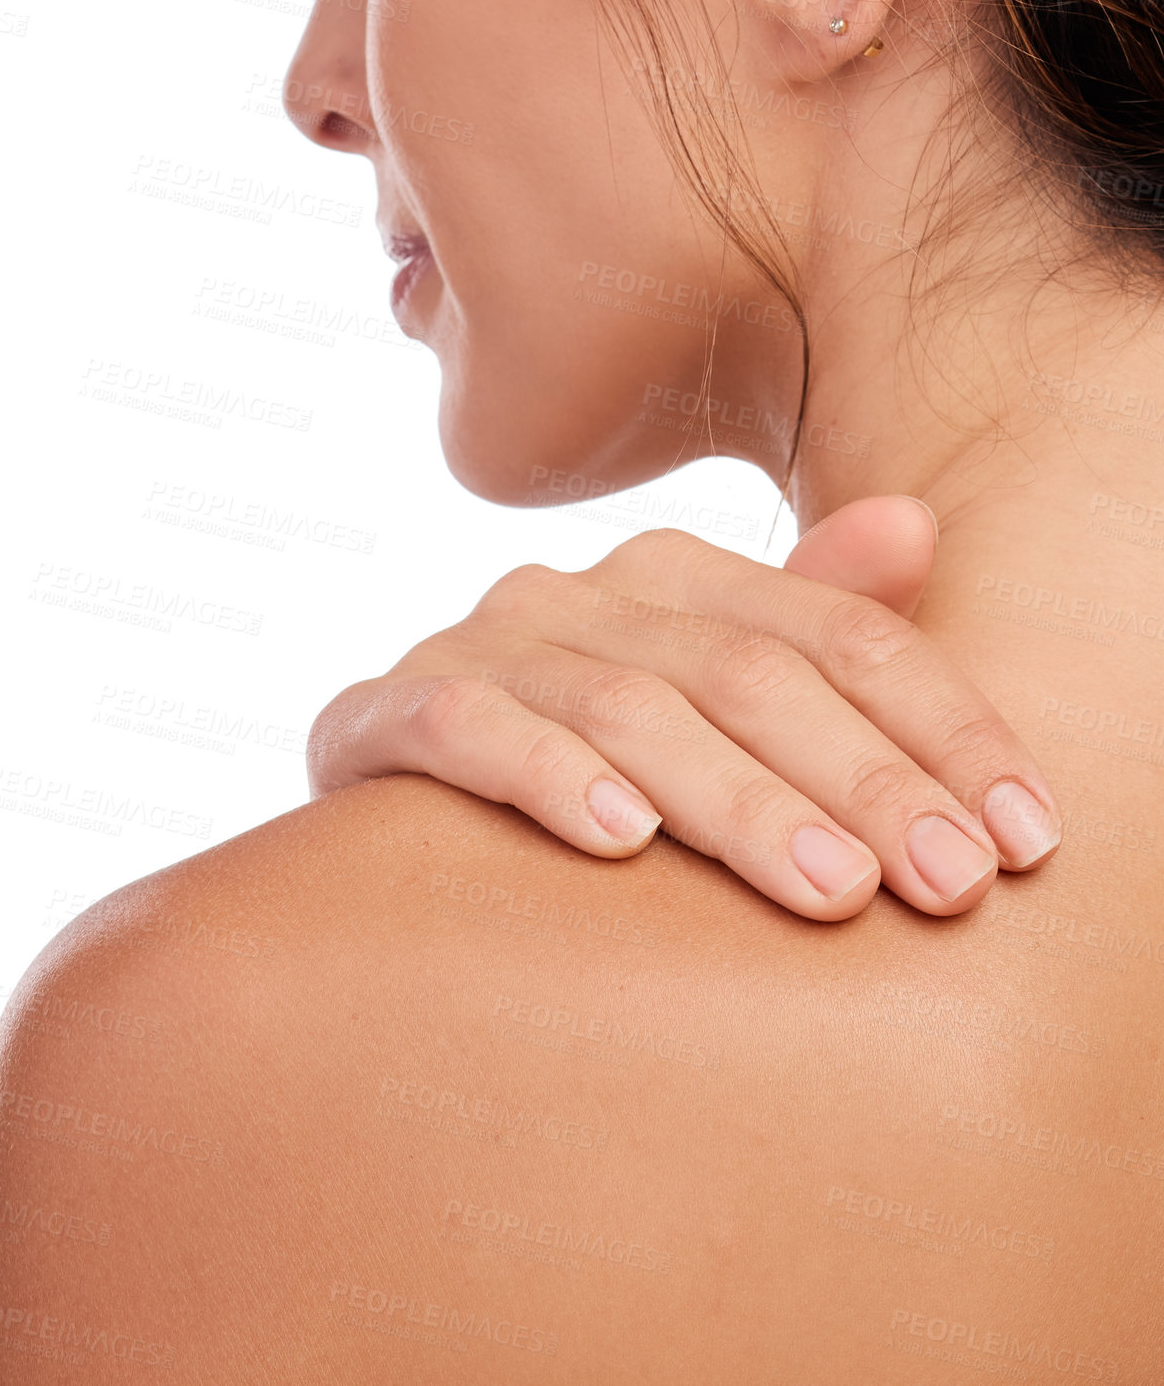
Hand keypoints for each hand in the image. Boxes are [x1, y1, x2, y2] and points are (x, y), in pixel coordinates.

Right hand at [307, 496, 1060, 919]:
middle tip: (948, 883)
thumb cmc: (575, 750)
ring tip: (827, 890)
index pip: (838, 633)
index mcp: (673, 574)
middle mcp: (578, 591)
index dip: (942, 726)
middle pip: (744, 672)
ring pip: (624, 706)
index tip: (1027, 835)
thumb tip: (915, 524)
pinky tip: (622, 842)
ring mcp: (478, 646)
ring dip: (734, 800)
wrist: (390, 782)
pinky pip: (468, 731)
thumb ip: (801, 620)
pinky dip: (550, 777)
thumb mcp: (700, 688)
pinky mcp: (385, 712)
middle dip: (859, 780)